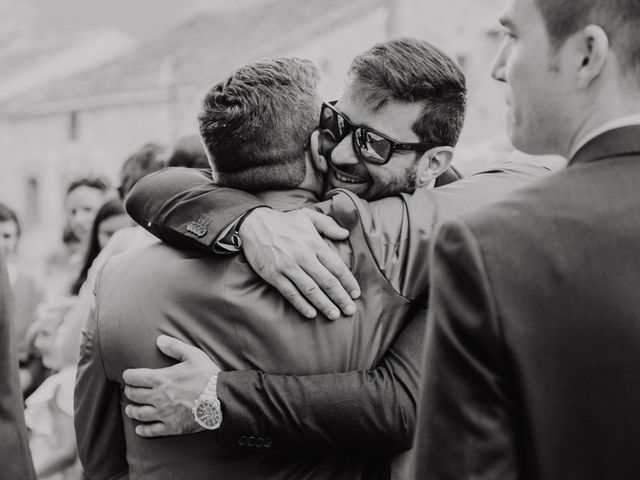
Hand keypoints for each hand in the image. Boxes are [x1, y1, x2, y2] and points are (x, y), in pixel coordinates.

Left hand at [122, 335, 220, 436]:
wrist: (220, 399)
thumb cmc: (207, 376)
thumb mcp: (193, 355)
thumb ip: (174, 347)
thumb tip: (159, 340)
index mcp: (161, 379)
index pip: (135, 378)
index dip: (129, 376)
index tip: (128, 376)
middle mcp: (158, 397)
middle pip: (135, 395)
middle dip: (130, 392)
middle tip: (130, 391)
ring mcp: (163, 413)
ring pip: (140, 413)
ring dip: (132, 411)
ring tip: (130, 409)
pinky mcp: (171, 427)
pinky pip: (152, 431)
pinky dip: (143, 430)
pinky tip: (140, 429)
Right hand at [240, 208, 360, 319]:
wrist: (254, 224)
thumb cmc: (284, 221)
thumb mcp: (308, 216)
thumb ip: (328, 224)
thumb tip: (346, 234)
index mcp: (314, 243)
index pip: (337, 267)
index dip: (348, 282)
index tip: (356, 293)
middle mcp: (303, 256)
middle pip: (327, 282)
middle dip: (340, 298)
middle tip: (350, 310)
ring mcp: (288, 267)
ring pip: (310, 290)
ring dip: (324, 304)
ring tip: (334, 315)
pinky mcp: (274, 275)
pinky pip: (290, 293)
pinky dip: (301, 305)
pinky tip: (311, 314)